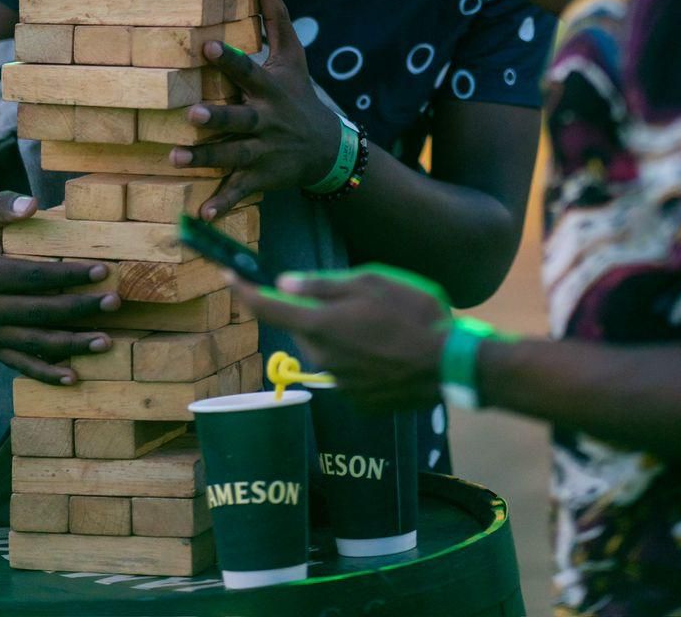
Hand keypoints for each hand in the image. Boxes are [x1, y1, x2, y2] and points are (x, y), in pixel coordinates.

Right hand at [0, 191, 122, 384]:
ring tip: (107, 340)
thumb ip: (6, 204)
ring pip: (35, 343)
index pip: (33, 276)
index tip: (103, 270)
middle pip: (39, 311)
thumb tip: (32, 205)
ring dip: (72, 344)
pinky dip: (47, 374)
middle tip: (115, 302)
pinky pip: (22, 365)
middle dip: (80, 308)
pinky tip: (74, 377)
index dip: (69, 275)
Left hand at [170, 0, 340, 216]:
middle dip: (216, 117)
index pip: (248, 71)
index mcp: (270, 89)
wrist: (327, 148)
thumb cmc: (299, 94)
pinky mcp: (261, 177)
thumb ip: (277, 18)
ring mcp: (264, 151)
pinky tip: (200, 213)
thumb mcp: (293, 57)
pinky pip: (239, 190)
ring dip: (205, 158)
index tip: (207, 46)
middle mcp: (266, 120)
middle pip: (240, 118)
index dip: (229, 59)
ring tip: (175, 158)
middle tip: (190, 113)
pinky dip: (222, 203)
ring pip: (232, 155)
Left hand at [231, 265, 451, 409]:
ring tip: (385, 326)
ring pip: (328, 350)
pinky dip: (361, 359)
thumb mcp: (370, 281)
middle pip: (305, 328)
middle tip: (360, 301)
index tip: (230, 277)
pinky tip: (391, 351)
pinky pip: (349, 372)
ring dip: (343, 336)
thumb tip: (284, 282)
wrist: (450, 363)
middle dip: (318, 313)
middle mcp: (322, 358)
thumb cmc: (413, 312)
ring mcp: (340, 384)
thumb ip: (324, 284)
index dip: (245, 291)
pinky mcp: (359, 402)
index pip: (268, 308)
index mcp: (321, 324)